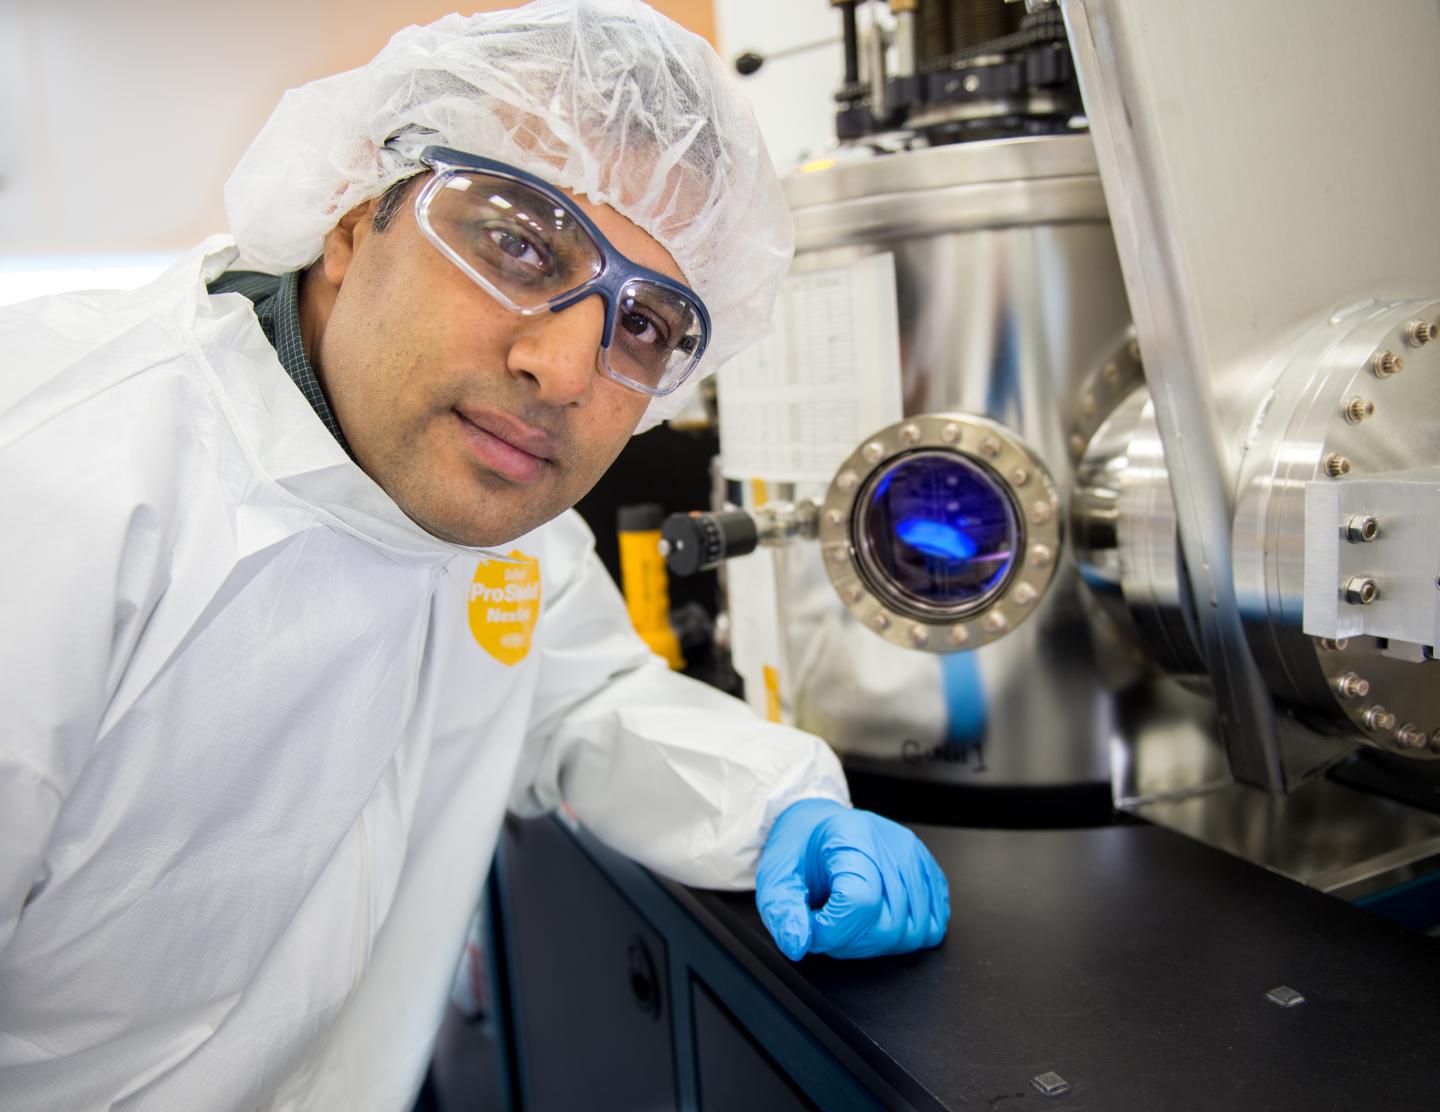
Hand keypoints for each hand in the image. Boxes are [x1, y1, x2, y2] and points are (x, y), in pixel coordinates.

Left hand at [756, 798, 948, 960]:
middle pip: (890, 925)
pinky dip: (905, 935)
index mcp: (852, 839)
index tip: (814, 924)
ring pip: (914, 932)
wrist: (818, 824)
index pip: (860, 904)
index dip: (833, 930)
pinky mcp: (929, 871)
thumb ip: (783, 912)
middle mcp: (892, 845)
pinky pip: (935, 924)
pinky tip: (878, 919)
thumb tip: (798, 944)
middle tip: (829, 924)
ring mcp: (916, 858)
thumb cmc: (800, 848)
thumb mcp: (776, 877)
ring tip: (852, 921)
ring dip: (878, 942)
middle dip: (853, 941)